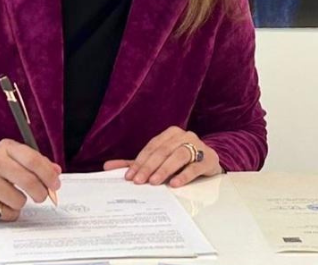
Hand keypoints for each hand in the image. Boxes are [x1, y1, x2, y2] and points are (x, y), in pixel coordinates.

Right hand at [0, 140, 60, 221]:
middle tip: (42, 196)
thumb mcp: (9, 154)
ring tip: (12, 196)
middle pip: (29, 181)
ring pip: (19, 200)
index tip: (56, 184)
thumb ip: (33, 161)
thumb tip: (56, 172)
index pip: (33, 160)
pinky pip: (6, 212)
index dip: (48, 175)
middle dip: (41, 193)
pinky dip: (9, 211)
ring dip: (21, 202)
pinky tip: (1, 202)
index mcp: (5, 148)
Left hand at [104, 126, 221, 187]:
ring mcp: (198, 146)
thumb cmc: (181, 161)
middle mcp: (184, 136)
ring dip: (165, 169)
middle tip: (139, 181)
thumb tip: (108, 166)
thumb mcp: (158, 160)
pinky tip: (174, 184)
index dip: (139, 161)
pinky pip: (195, 166)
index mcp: (170, 133)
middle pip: (163, 151)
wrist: (210, 162)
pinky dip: (184, 175)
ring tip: (154, 182)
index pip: (152, 147)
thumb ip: (135, 163)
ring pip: (179, 155)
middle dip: (149, 167)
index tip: (129, 177)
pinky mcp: (208, 159)